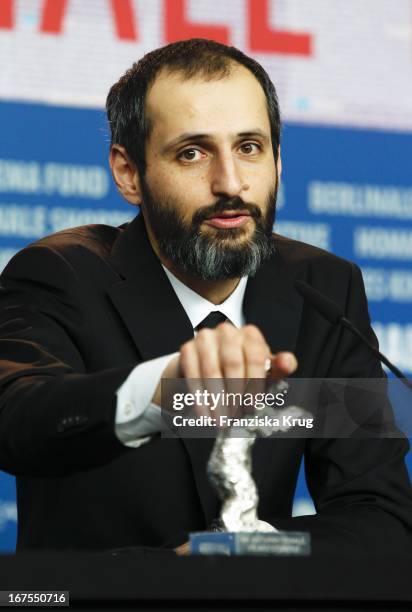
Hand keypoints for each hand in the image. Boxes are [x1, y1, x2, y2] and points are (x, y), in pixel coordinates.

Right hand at [152, 323, 296, 409]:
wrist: (207, 366)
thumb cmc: (240, 370)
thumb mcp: (262, 371)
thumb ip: (277, 368)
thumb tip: (288, 362)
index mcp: (250, 334)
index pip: (255, 356)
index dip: (255, 384)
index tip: (253, 407)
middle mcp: (227, 331)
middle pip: (232, 363)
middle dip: (235, 394)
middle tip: (235, 416)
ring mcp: (205, 337)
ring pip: (211, 371)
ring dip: (217, 400)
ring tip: (221, 421)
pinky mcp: (187, 348)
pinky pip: (193, 375)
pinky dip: (200, 398)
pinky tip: (205, 414)